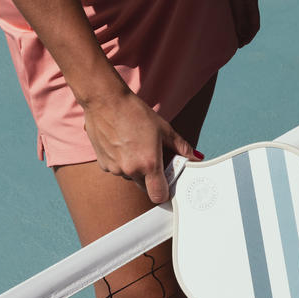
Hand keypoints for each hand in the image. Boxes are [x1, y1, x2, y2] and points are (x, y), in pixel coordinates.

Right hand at [82, 90, 198, 203]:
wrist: (106, 101)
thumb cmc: (135, 113)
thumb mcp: (164, 129)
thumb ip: (181, 147)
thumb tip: (195, 157)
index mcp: (149, 164)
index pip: (158, 195)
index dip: (164, 191)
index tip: (166, 182)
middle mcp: (130, 170)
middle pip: (145, 186)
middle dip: (150, 176)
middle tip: (152, 156)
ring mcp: (114, 168)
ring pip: (130, 176)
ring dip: (135, 168)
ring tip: (135, 145)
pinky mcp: (103, 163)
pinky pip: (117, 169)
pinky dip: (121, 162)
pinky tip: (122, 144)